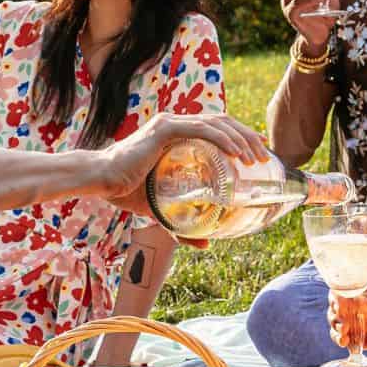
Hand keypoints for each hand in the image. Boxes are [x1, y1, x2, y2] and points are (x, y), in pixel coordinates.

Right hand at [98, 113, 269, 210]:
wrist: (101, 183)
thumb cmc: (126, 192)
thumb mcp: (162, 209)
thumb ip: (182, 226)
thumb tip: (206, 244)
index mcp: (177, 134)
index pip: (216, 128)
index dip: (239, 137)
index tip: (258, 154)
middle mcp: (176, 124)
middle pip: (222, 122)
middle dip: (247, 136)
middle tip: (264, 157)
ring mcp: (171, 124)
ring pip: (217, 122)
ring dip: (241, 138)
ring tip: (256, 157)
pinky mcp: (165, 129)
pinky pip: (202, 129)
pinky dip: (223, 138)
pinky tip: (237, 153)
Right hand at [328, 269, 366, 349]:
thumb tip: (357, 302)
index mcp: (362, 287)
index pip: (341, 292)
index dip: (335, 300)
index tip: (338, 308)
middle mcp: (360, 304)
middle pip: (338, 312)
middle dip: (335, 320)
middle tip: (342, 326)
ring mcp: (366, 320)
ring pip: (344, 328)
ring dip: (339, 334)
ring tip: (343, 339)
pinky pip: (359, 343)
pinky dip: (354, 346)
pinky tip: (354, 347)